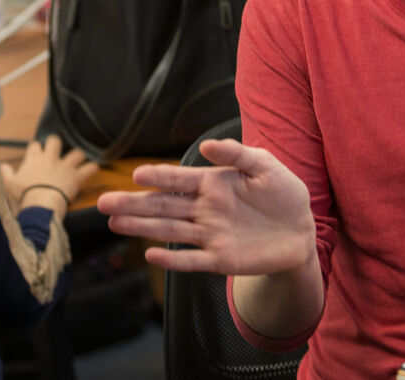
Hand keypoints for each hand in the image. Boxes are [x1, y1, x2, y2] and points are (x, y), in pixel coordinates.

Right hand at [0, 135, 98, 211]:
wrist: (40, 205)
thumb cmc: (23, 196)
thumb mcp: (9, 185)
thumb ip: (6, 173)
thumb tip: (2, 166)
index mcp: (34, 159)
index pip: (35, 145)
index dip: (36, 149)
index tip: (36, 154)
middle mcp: (50, 159)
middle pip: (55, 141)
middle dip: (56, 144)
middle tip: (56, 151)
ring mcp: (65, 167)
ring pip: (76, 153)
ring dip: (77, 156)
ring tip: (77, 160)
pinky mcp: (76, 177)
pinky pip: (89, 168)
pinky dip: (92, 168)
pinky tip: (93, 168)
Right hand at [96, 138, 314, 275]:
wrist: (301, 231)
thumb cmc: (283, 192)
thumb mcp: (265, 165)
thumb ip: (237, 154)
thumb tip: (206, 145)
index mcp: (212, 183)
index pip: (178, 179)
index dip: (159, 177)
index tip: (137, 175)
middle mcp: (204, 209)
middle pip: (162, 206)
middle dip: (133, 204)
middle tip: (102, 203)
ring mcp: (210, 235)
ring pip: (169, 231)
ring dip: (141, 228)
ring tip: (114, 223)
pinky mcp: (220, 259)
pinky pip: (192, 260)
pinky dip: (172, 260)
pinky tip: (150, 255)